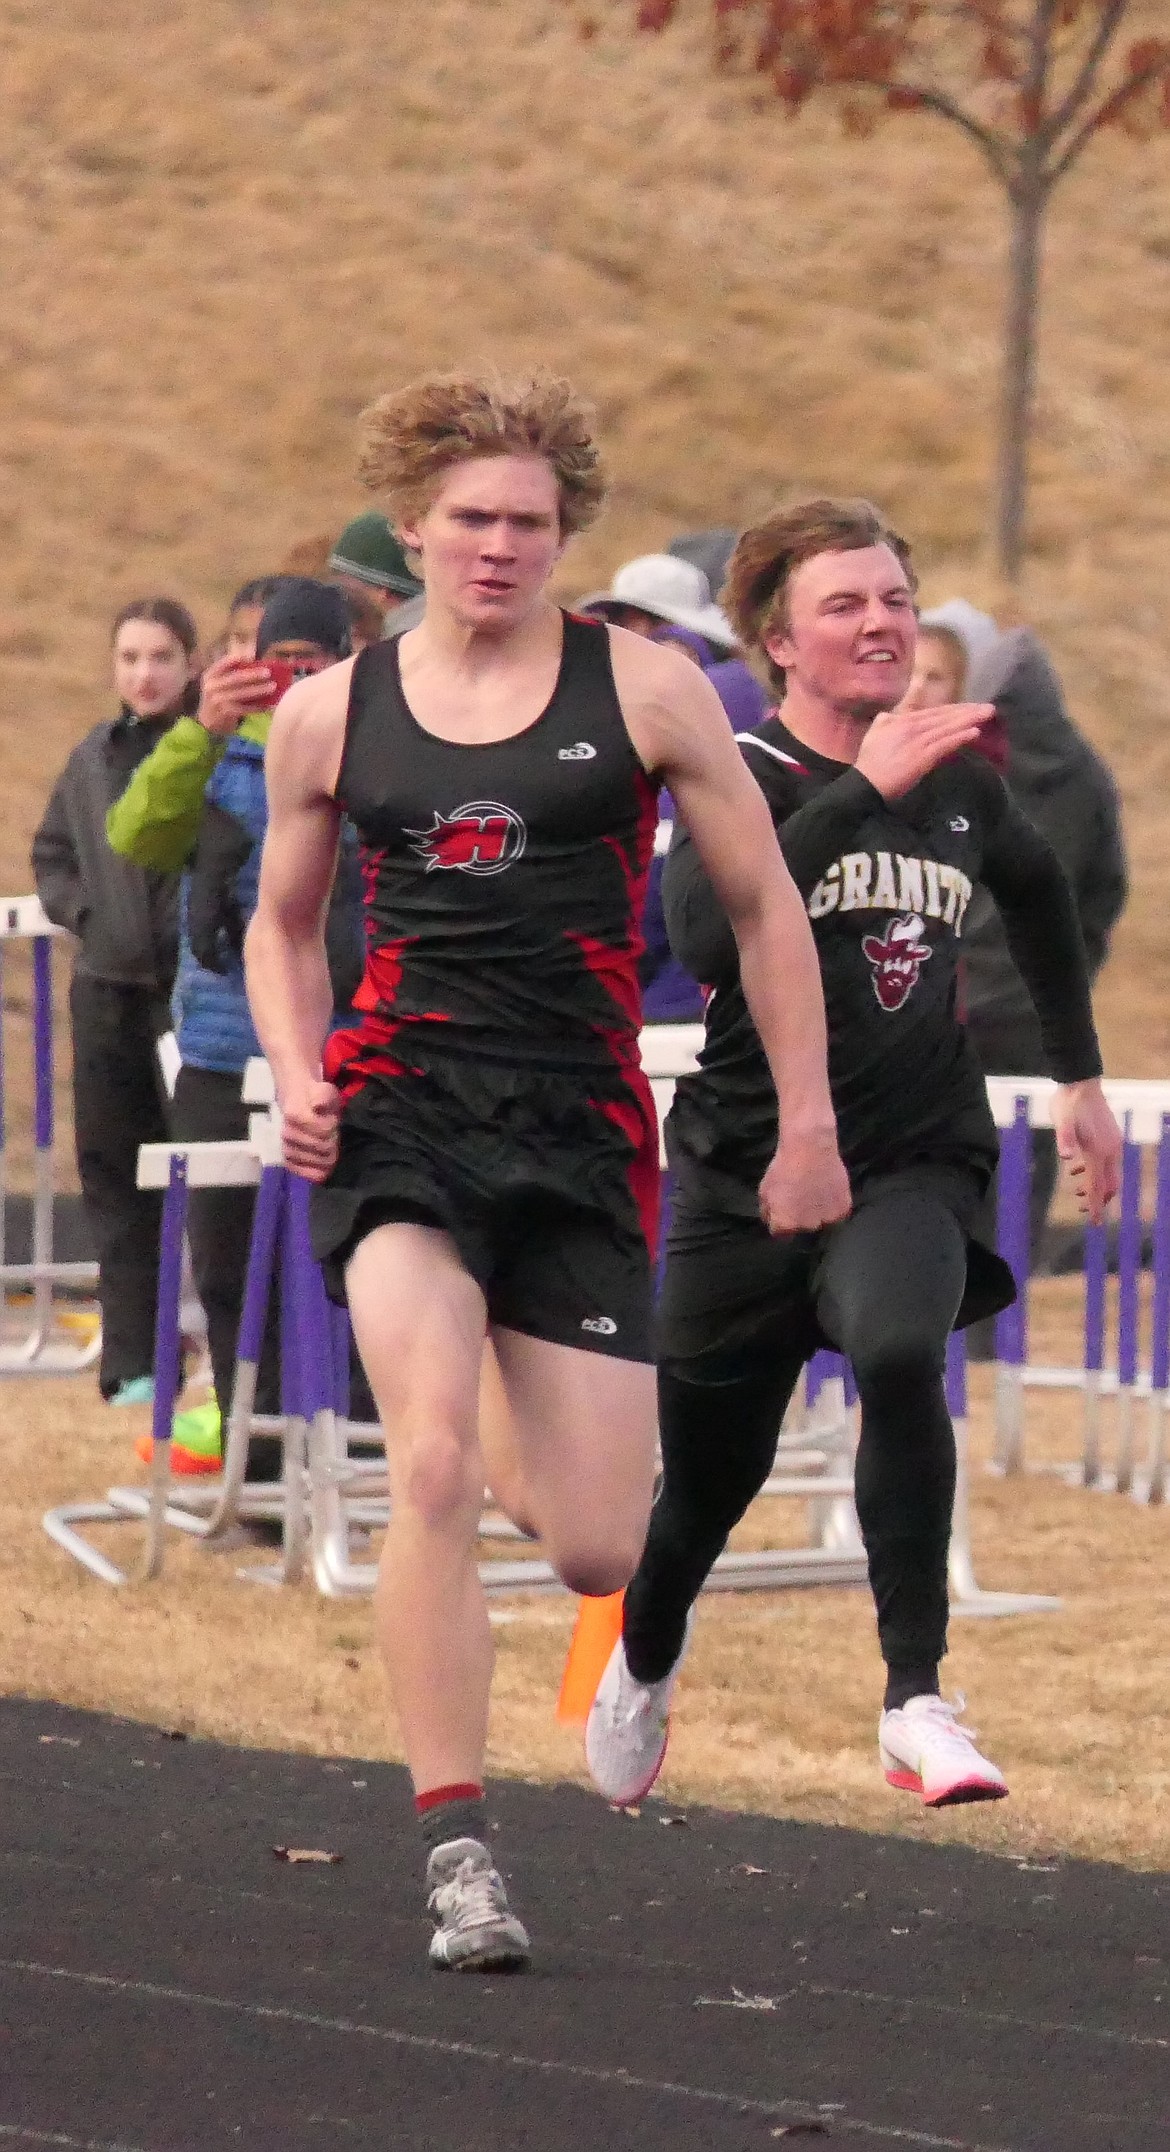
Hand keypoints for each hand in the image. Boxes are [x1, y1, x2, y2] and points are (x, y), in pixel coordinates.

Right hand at [196, 654, 275, 737]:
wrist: (208, 721)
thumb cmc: (220, 698)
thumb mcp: (220, 683)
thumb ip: (233, 673)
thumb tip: (257, 663)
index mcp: (211, 675)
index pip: (224, 663)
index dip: (237, 659)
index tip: (252, 657)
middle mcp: (211, 686)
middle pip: (235, 678)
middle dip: (253, 674)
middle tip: (268, 672)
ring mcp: (217, 700)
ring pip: (241, 693)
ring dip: (258, 690)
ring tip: (272, 687)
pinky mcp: (224, 713)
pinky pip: (244, 708)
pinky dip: (257, 707)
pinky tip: (268, 705)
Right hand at [279, 1078, 342, 1182]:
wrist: (298, 1102)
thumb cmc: (314, 1097)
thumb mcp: (323, 1091)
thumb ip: (323, 1097)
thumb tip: (318, 1105)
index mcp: (294, 1114)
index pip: (322, 1130)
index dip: (332, 1127)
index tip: (333, 1120)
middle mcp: (287, 1133)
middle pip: (319, 1146)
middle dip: (332, 1142)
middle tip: (333, 1136)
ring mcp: (286, 1147)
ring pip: (310, 1160)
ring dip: (325, 1158)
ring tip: (330, 1150)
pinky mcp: (287, 1159)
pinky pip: (299, 1172)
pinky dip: (312, 1173)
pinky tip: (323, 1171)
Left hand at [758, 1127, 851, 1235]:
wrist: (810, 1148)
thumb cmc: (784, 1167)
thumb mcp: (765, 1190)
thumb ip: (767, 1211)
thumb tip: (772, 1222)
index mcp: (785, 1224)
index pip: (782, 1234)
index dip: (783, 1220)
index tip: (786, 1207)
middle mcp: (807, 1227)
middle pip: (803, 1227)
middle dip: (801, 1216)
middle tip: (802, 1195)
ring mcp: (827, 1219)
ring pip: (822, 1221)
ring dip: (819, 1212)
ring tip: (816, 1191)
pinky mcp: (843, 1209)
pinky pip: (837, 1213)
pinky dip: (834, 1205)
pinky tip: (828, 1190)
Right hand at [855, 702, 993, 799]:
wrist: (865, 783)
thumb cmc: (869, 762)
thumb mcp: (874, 733)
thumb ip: (884, 720)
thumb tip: (891, 714)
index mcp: (902, 720)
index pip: (935, 712)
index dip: (955, 708)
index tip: (972, 706)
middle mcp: (912, 726)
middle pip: (946, 716)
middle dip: (969, 711)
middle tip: (989, 708)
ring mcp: (918, 741)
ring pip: (948, 727)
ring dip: (970, 720)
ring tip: (988, 715)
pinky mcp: (922, 757)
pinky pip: (944, 744)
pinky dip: (959, 737)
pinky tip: (974, 732)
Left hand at [1052, 1079, 1121, 1225]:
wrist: (1081, 1082)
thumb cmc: (1069, 1104)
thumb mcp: (1062, 1122)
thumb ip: (1064, 1140)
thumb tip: (1066, 1157)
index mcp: (1099, 1151)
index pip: (1098, 1186)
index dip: (1095, 1206)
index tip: (1093, 1223)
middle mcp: (1111, 1150)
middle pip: (1109, 1184)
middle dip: (1098, 1200)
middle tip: (1082, 1210)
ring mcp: (1112, 1143)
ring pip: (1109, 1174)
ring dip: (1095, 1185)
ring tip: (1076, 1190)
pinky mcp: (1110, 1137)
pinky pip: (1106, 1162)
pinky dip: (1094, 1171)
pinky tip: (1077, 1168)